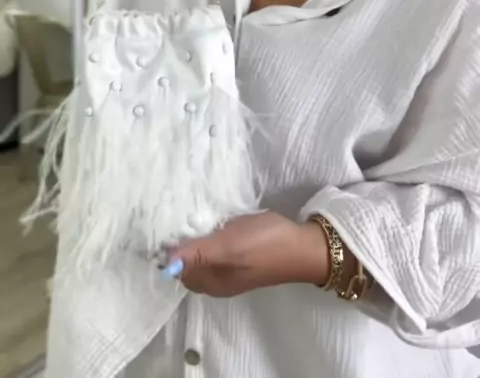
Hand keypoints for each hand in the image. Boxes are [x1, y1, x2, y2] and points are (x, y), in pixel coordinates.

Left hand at [161, 212, 329, 296]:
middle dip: (180, 241)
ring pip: (201, 253)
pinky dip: (210, 234)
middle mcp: (216, 280)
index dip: (169, 249)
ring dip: (196, 236)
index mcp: (210, 283)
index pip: (176, 269)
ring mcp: (229, 268)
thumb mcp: (229, 246)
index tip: (165, 223)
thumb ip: (199, 254)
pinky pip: (216, 247)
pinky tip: (214, 219)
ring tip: (192, 214)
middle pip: (187, 262)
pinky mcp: (241, 256)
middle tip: (177, 215)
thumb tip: (166, 265)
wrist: (303, 246)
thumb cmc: (265, 244)